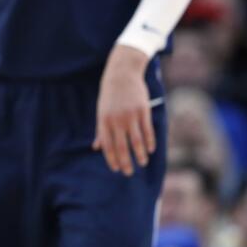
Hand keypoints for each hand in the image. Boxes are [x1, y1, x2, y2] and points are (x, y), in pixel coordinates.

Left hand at [94, 44, 154, 175]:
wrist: (121, 74)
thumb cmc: (109, 95)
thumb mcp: (101, 111)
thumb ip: (100, 131)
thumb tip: (96, 148)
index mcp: (103, 121)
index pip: (107, 145)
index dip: (111, 158)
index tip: (116, 169)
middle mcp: (116, 120)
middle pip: (121, 146)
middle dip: (125, 161)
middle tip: (128, 173)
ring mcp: (130, 115)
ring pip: (136, 141)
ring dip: (139, 155)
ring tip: (141, 163)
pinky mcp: (143, 111)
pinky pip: (147, 130)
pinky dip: (149, 142)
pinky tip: (149, 150)